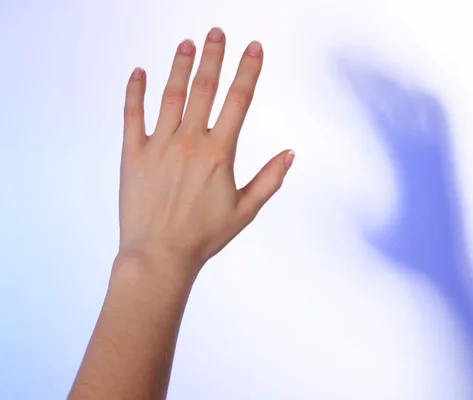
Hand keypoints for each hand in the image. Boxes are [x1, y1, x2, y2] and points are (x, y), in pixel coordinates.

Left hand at [118, 28, 293, 277]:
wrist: (159, 255)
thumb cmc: (203, 236)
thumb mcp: (245, 210)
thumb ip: (270, 179)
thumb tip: (290, 154)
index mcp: (219, 153)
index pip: (238, 101)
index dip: (248, 71)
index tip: (254, 48)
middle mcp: (189, 143)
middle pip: (204, 88)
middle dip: (213, 56)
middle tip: (217, 32)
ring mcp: (159, 146)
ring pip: (171, 95)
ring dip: (180, 66)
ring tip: (187, 43)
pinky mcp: (133, 154)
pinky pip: (132, 115)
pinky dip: (134, 91)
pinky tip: (139, 72)